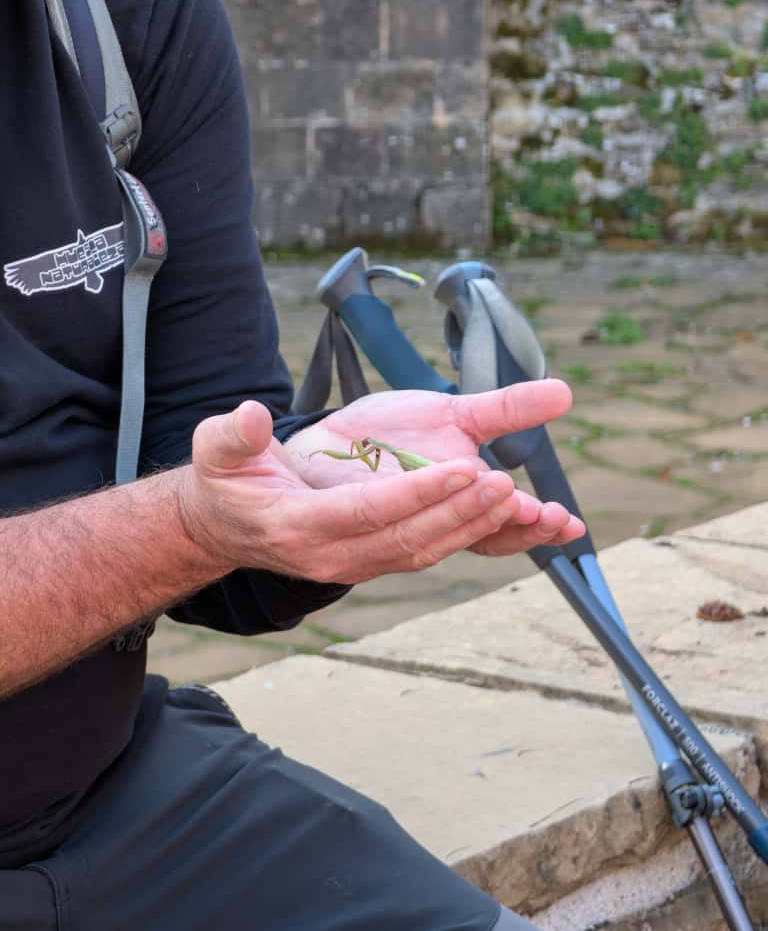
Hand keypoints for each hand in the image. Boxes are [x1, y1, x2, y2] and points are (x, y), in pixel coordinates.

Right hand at [178, 380, 582, 584]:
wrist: (228, 525)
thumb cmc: (228, 481)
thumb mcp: (216, 451)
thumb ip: (232, 435)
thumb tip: (251, 416)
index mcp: (297, 525)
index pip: (367, 510)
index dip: (418, 492)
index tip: (466, 467)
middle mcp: (333, 555)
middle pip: (409, 538)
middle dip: (462, 512)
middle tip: (510, 485)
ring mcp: (357, 564)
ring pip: (427, 550)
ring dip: (477, 529)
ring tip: (525, 505)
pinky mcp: (376, 559)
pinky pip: (430, 551)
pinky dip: (472, 538)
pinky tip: (511, 521)